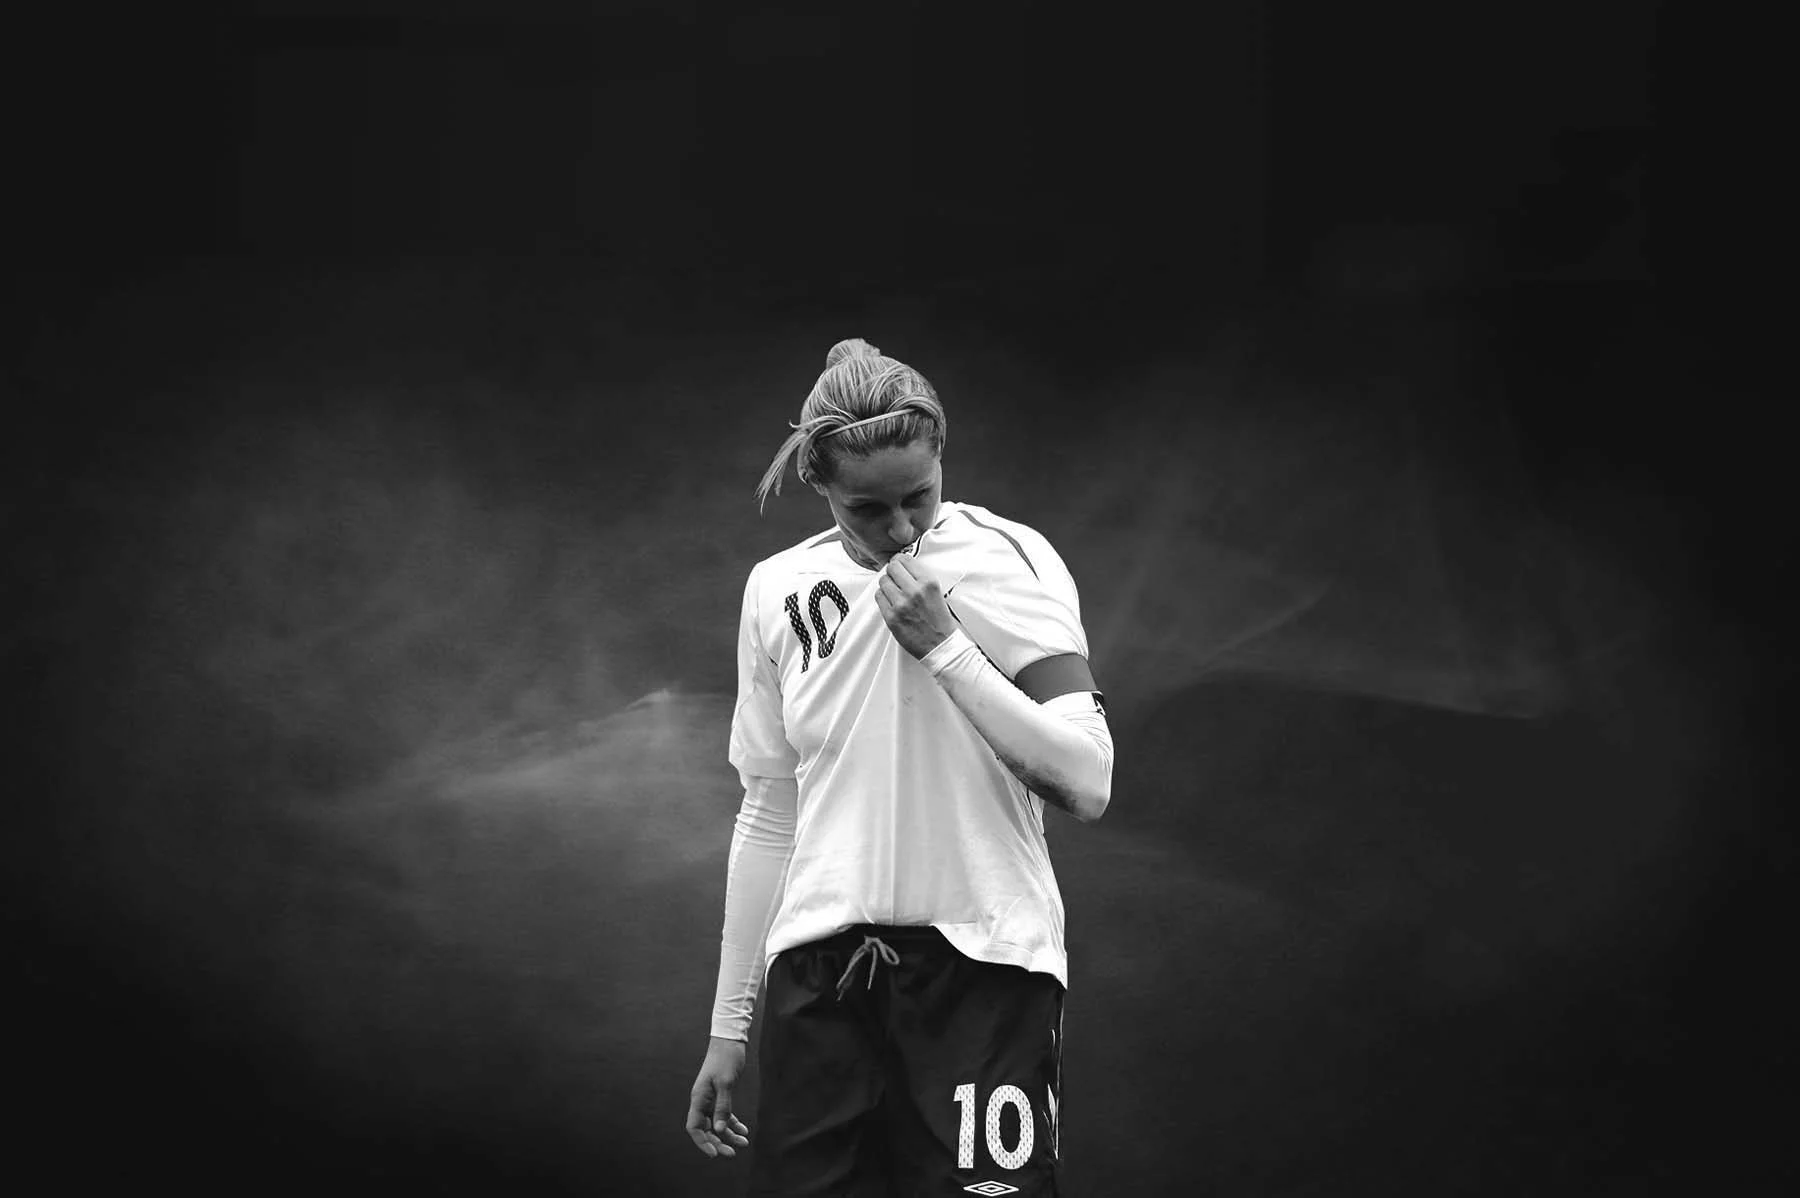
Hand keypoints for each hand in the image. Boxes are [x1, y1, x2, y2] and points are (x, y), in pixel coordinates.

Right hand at [686, 1037, 751, 1158]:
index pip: (694, 1127)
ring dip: (729, 1135)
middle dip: (718, 1142)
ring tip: (744, 1143)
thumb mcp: (725, 1083)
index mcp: (699, 1098)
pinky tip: (744, 1131)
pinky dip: (734, 1124)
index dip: (702, 1142)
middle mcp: (702, 1101)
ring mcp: (711, 1099)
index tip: (715, 1153)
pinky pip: (725, 1115)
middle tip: (733, 1153)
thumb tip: (719, 1130)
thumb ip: (723, 1107)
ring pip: (717, 1124)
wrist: (729, 1040)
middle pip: (706, 1129)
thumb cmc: (726, 1059)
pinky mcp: (721, 1095)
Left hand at [873, 555, 957, 659]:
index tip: (899, 564)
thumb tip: (904, 568)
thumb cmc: (940, 622)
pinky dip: (883, 597)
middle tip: (895, 577)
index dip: (900, 561)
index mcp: (928, 583)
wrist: (940, 646)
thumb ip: (921, 579)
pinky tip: (890, 601)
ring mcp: (901, 604)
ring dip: (887, 584)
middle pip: (892, 568)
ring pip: (883, 581)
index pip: (905, 559)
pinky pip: (878, 597)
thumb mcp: (938, 593)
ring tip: (894, 591)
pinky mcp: (891, 617)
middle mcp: (914, 591)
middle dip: (893, 571)